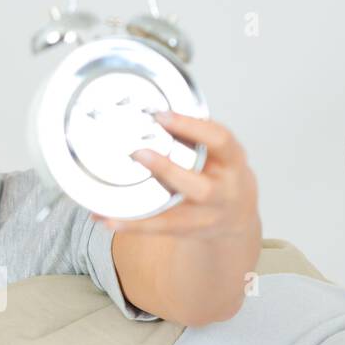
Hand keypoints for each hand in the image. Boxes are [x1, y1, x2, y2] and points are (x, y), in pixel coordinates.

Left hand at [92, 112, 258, 239]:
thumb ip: (193, 135)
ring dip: (144, 206)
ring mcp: (207, 217)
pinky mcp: (188, 232)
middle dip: (169, 171)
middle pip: (202, 189)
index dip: (192, 127)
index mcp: (233, 161)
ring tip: (114, 199)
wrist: (237, 214)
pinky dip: (132, 224)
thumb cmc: (221, 173)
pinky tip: (107, 218)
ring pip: (178, 218)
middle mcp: (224, 192)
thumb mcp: (218, 150)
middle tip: (139, 153)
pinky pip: (159, 230)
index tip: (161, 116)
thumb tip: (150, 113)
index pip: (219, 140)